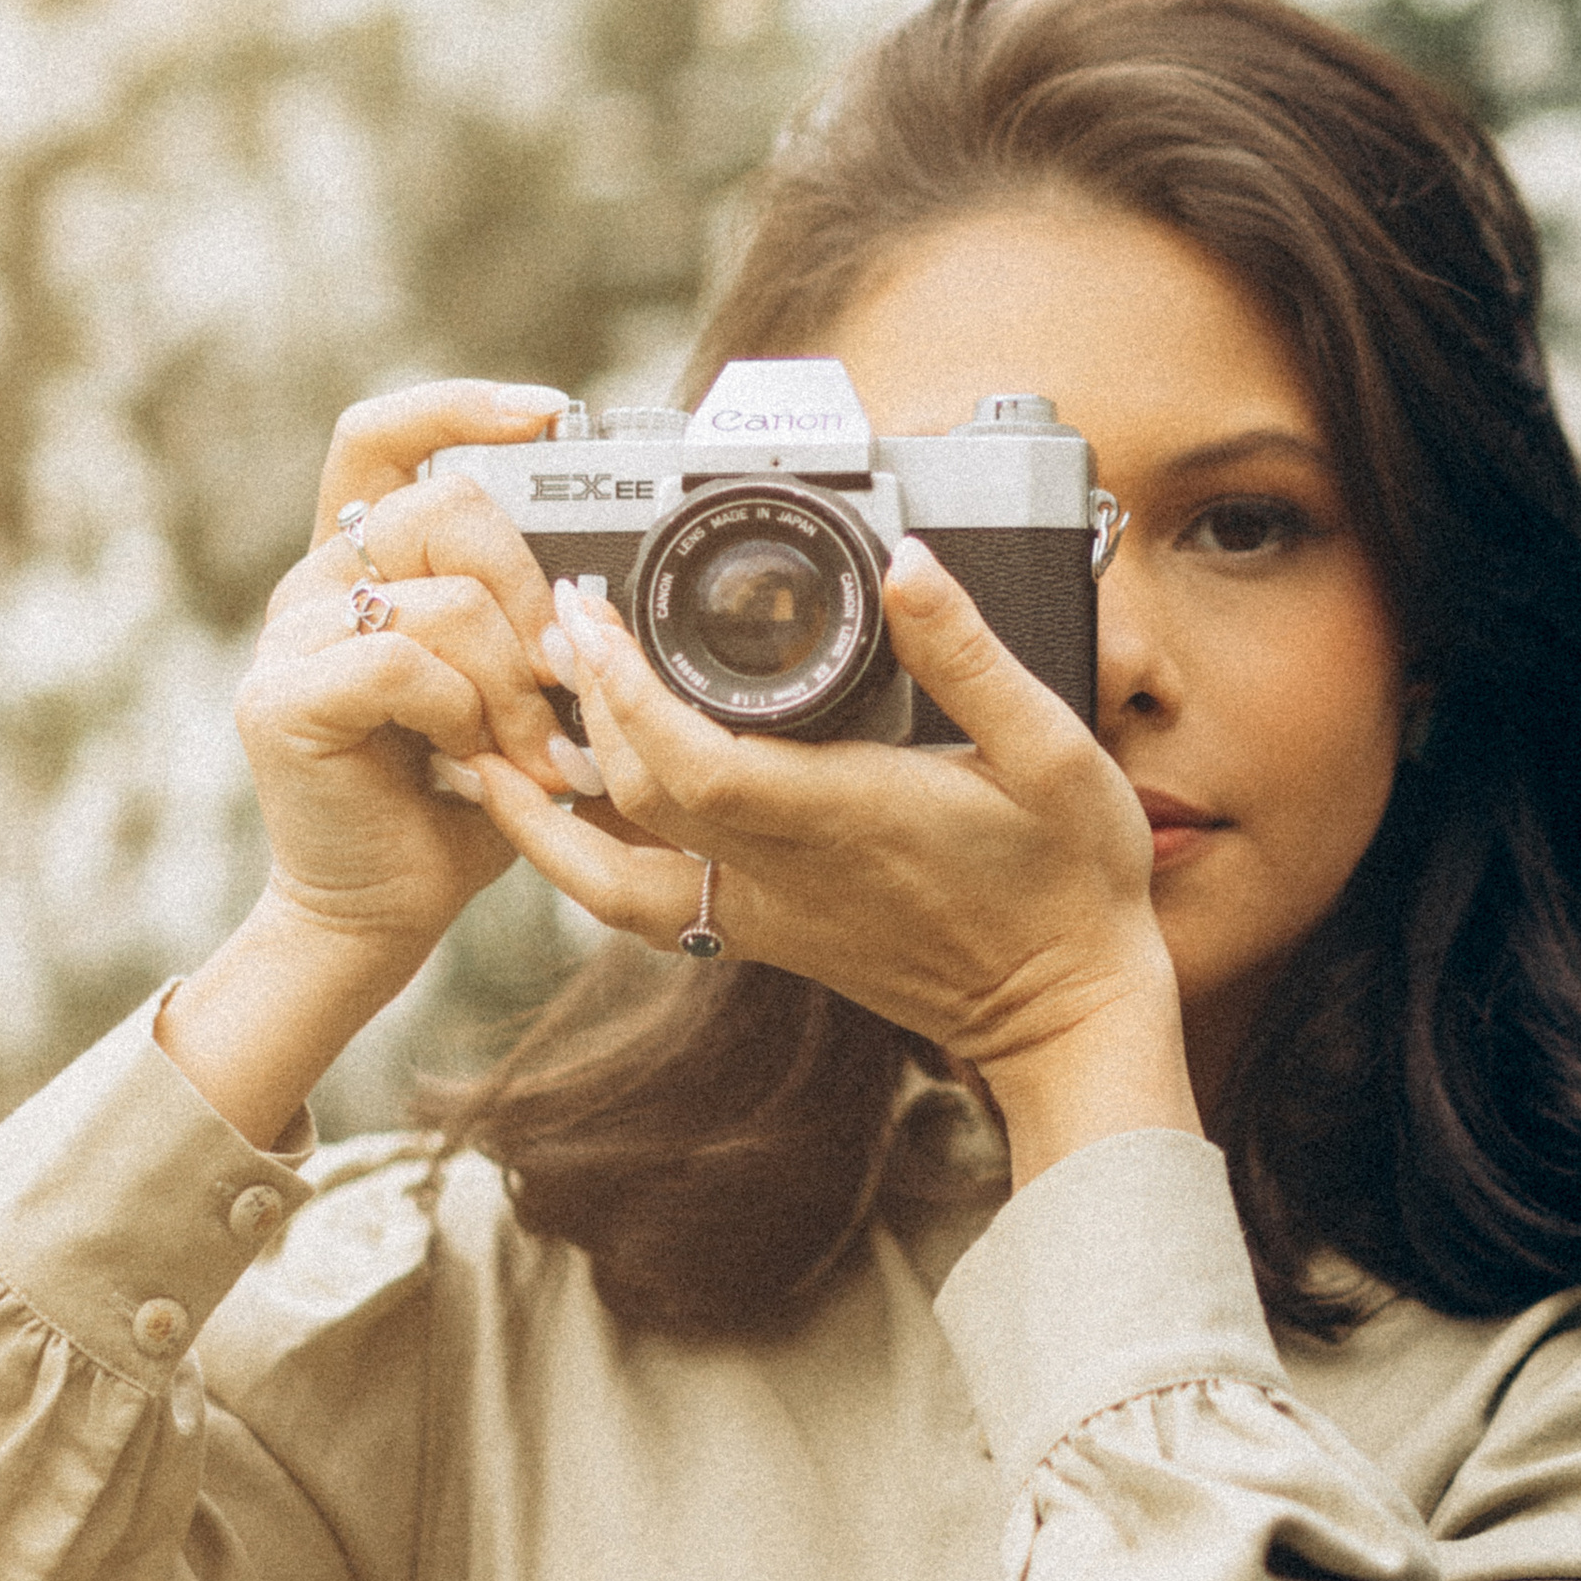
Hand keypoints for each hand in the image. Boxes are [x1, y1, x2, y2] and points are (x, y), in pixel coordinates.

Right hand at [230, 379, 588, 969]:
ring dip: (511, 683)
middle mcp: (316, 583)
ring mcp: (288, 636)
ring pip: (442, 597)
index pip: (384, 437)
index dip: (458, 406)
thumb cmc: (465, 797)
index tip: (548, 412)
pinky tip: (465, 760)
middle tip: (562, 679)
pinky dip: (459, 712)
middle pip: (446, 506)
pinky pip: (402, 661)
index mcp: (366, 561)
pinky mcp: (278, 698)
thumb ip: (538, 621)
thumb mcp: (519, 688)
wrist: (388, 908)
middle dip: (531, 592)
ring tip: (529, 753)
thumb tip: (608, 586)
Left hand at [472, 537, 1188, 1145]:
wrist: (1067, 1015)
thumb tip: (909, 566)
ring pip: (613, 872)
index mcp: (846, 815)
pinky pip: (645, 903)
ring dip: (549, 801)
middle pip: (637, 796)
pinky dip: (584, 859)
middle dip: (581, 703)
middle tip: (559, 616)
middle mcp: (786, 873)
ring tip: (509, 724)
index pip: (694, 761)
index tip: (592, 612)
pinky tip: (565, 813)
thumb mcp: (1053, 748)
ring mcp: (767, 915)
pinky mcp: (767, 937)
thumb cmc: (1071, 883)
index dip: (626, 690)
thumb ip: (971, 655)